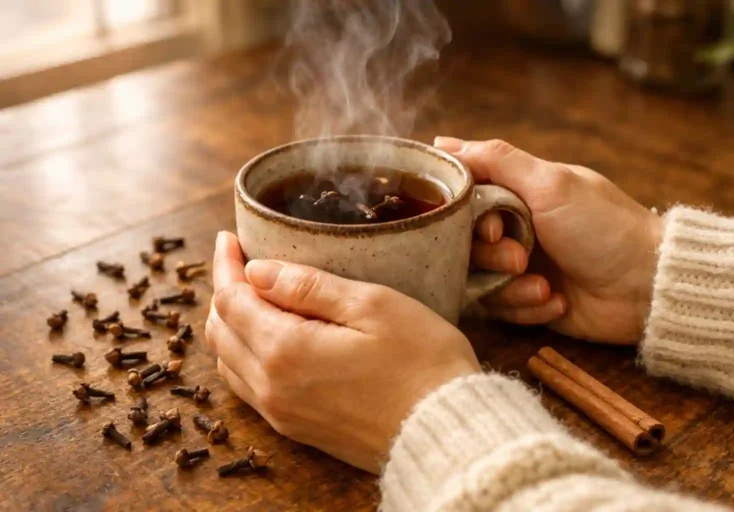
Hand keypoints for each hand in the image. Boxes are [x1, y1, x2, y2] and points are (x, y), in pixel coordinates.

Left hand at [206, 232, 479, 472]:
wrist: (445, 431)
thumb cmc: (422, 362)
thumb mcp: (371, 306)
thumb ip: (308, 286)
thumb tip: (257, 271)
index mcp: (285, 349)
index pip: (231, 298)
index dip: (226, 264)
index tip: (229, 238)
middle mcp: (272, 386)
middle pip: (221, 331)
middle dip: (224, 291)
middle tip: (239, 263)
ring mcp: (282, 413)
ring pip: (229, 362)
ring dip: (231, 325)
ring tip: (251, 297)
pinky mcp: (298, 430)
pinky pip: (249, 388)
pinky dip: (244, 356)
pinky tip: (265, 340)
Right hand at [435, 137, 663, 343]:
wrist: (646, 286)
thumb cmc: (603, 227)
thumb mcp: (550, 184)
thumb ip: (496, 160)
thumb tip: (441, 142)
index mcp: (516, 193)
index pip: (463, 199)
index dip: (466, 217)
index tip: (492, 227)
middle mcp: (512, 228)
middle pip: (464, 245)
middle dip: (492, 257)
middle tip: (521, 259)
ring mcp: (517, 267)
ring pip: (478, 281)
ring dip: (510, 287)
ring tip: (546, 287)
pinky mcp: (525, 302)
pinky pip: (501, 310)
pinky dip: (528, 308)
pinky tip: (558, 301)